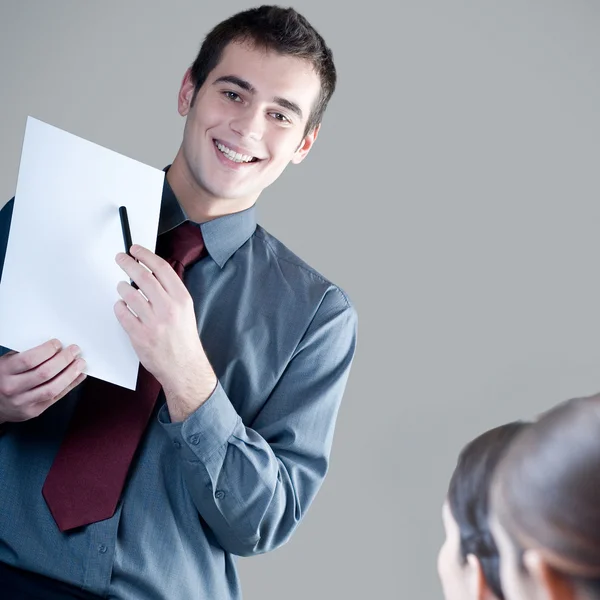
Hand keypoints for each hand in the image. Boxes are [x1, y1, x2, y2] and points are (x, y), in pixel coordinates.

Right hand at [0, 339, 86, 422]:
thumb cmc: (3, 377)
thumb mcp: (7, 363)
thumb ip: (25, 355)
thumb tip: (55, 347)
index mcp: (4, 371)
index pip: (29, 360)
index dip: (47, 350)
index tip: (58, 343)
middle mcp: (12, 388)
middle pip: (45, 373)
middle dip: (64, 360)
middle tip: (75, 350)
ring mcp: (23, 402)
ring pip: (53, 388)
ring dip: (70, 374)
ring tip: (80, 363)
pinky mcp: (34, 412)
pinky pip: (56, 398)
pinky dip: (70, 386)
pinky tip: (78, 376)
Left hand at [114, 245, 216, 420]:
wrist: (184, 367)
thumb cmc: (183, 339)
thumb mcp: (185, 310)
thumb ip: (170, 292)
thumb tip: (150, 273)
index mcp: (182, 299)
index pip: (161, 268)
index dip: (146, 255)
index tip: (136, 250)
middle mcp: (168, 309)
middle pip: (143, 277)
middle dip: (128, 263)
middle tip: (120, 258)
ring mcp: (153, 323)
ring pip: (129, 294)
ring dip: (122, 287)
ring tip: (122, 287)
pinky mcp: (139, 335)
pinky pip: (122, 313)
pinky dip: (119, 307)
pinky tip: (122, 306)